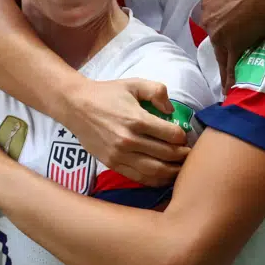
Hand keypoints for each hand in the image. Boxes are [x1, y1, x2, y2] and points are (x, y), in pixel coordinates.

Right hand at [61, 79, 188, 184]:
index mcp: (137, 119)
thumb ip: (157, 91)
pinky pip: (139, 178)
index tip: (185, 136)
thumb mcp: (134, 84)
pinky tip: (164, 176)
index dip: (183, 136)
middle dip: (183, 155)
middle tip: (189, 153)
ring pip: (156, 171)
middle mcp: (129, 140)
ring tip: (181, 167)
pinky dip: (155, 180)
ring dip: (173, 171)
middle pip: (167, 154)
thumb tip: (171, 110)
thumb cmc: (106, 94)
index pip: (172, 135)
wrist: (75, 106)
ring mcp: (120, 155)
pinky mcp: (113, 164)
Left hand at [198, 0, 264, 90]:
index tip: (227, 28)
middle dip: (222, 43)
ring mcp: (219, 33)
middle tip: (231, 51)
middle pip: (214, 34)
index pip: (212, 13)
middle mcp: (210, 16)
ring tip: (225, 83)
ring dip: (223, 68)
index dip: (221, 22)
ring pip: (219, 53)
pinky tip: (229, 90)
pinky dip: (230, 79)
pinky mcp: (231, 47)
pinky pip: (229, 66)